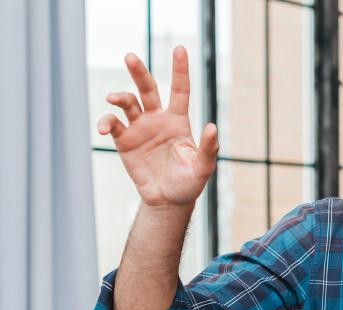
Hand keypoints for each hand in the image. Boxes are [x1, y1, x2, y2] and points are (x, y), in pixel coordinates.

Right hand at [97, 46, 218, 209]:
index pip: (180, 90)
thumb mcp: (203, 167)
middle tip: (130, 57)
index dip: (180, 70)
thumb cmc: (189, 183)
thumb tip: (213, 127)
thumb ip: (209, 148)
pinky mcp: (124, 141)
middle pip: (147, 89)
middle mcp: (157, 119)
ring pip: (127, 103)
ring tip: (114, 98)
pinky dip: (105, 122)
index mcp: (178, 121)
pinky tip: (103, 127)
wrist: (168, 201)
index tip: (180, 48)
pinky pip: (112, 125)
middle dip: (139, 72)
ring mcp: (139, 129)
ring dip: (120, 97)